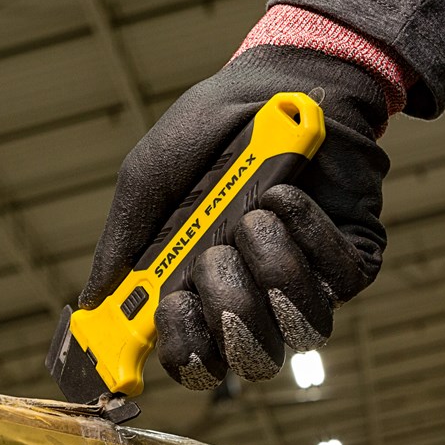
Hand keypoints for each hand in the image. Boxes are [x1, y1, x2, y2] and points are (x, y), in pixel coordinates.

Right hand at [80, 44, 389, 389]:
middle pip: (248, 358)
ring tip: (255, 212)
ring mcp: (304, 284)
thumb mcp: (148, 180)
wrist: (275, 86)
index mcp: (197, 292)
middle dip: (228, 305)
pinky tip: (286, 192)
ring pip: (301, 329)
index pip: (193, 359)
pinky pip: (340, 281)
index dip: (180, 352)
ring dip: (271, 265)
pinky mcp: (351, 261)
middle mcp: (252, 299)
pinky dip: (307, 231)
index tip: (166, 314)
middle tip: (212, 255)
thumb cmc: (209, 134)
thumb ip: (124, 244)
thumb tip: (93, 303)